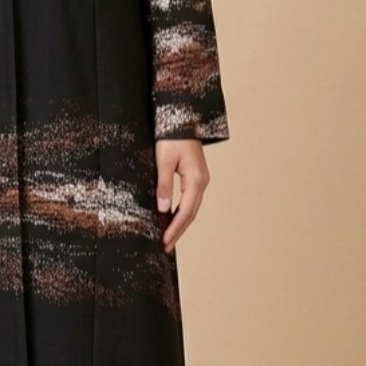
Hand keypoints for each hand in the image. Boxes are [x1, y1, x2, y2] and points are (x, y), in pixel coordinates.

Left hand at [155, 138, 209, 252]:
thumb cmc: (172, 137)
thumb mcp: (163, 161)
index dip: (175, 228)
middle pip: (191, 213)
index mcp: (196, 180)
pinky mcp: (195, 176)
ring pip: (191, 207)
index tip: (165, 241)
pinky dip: (181, 212)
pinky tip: (172, 218)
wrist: (182, 119)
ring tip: (168, 237)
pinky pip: (189, 199)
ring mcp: (200, 179)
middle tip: (166, 246)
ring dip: (180, 223)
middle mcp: (202, 182)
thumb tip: (163, 209)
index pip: (186, 211)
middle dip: (178, 231)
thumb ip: (164, 185)